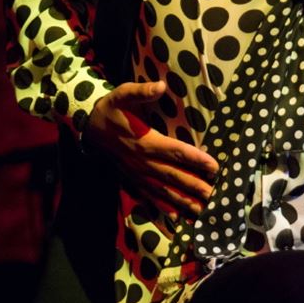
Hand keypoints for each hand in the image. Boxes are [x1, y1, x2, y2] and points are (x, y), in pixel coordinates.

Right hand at [84, 81, 217, 218]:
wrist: (88, 129)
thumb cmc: (110, 110)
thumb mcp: (121, 94)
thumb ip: (141, 91)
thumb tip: (160, 85)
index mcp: (145, 142)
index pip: (176, 152)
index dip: (196, 160)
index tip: (214, 167)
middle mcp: (143, 162)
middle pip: (174, 176)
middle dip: (195, 187)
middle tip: (216, 197)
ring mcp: (137, 174)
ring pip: (164, 190)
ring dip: (184, 202)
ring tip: (202, 211)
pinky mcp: (133, 180)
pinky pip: (150, 196)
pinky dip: (164, 207)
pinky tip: (177, 217)